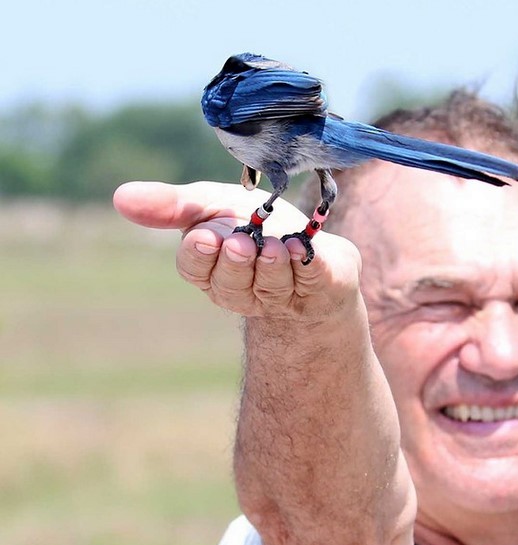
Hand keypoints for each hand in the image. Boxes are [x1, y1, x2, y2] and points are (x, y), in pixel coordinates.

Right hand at [113, 181, 361, 320]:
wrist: (308, 243)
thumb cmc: (253, 223)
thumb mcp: (212, 203)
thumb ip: (172, 204)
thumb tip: (119, 197)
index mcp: (212, 269)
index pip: (196, 268)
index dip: (201, 255)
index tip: (207, 236)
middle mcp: (243, 289)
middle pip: (231, 284)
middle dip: (236, 263)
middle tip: (241, 242)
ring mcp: (281, 294)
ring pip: (270, 287)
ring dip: (271, 265)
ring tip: (275, 246)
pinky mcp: (318, 288)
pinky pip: (310, 281)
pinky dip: (306, 265)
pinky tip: (302, 248)